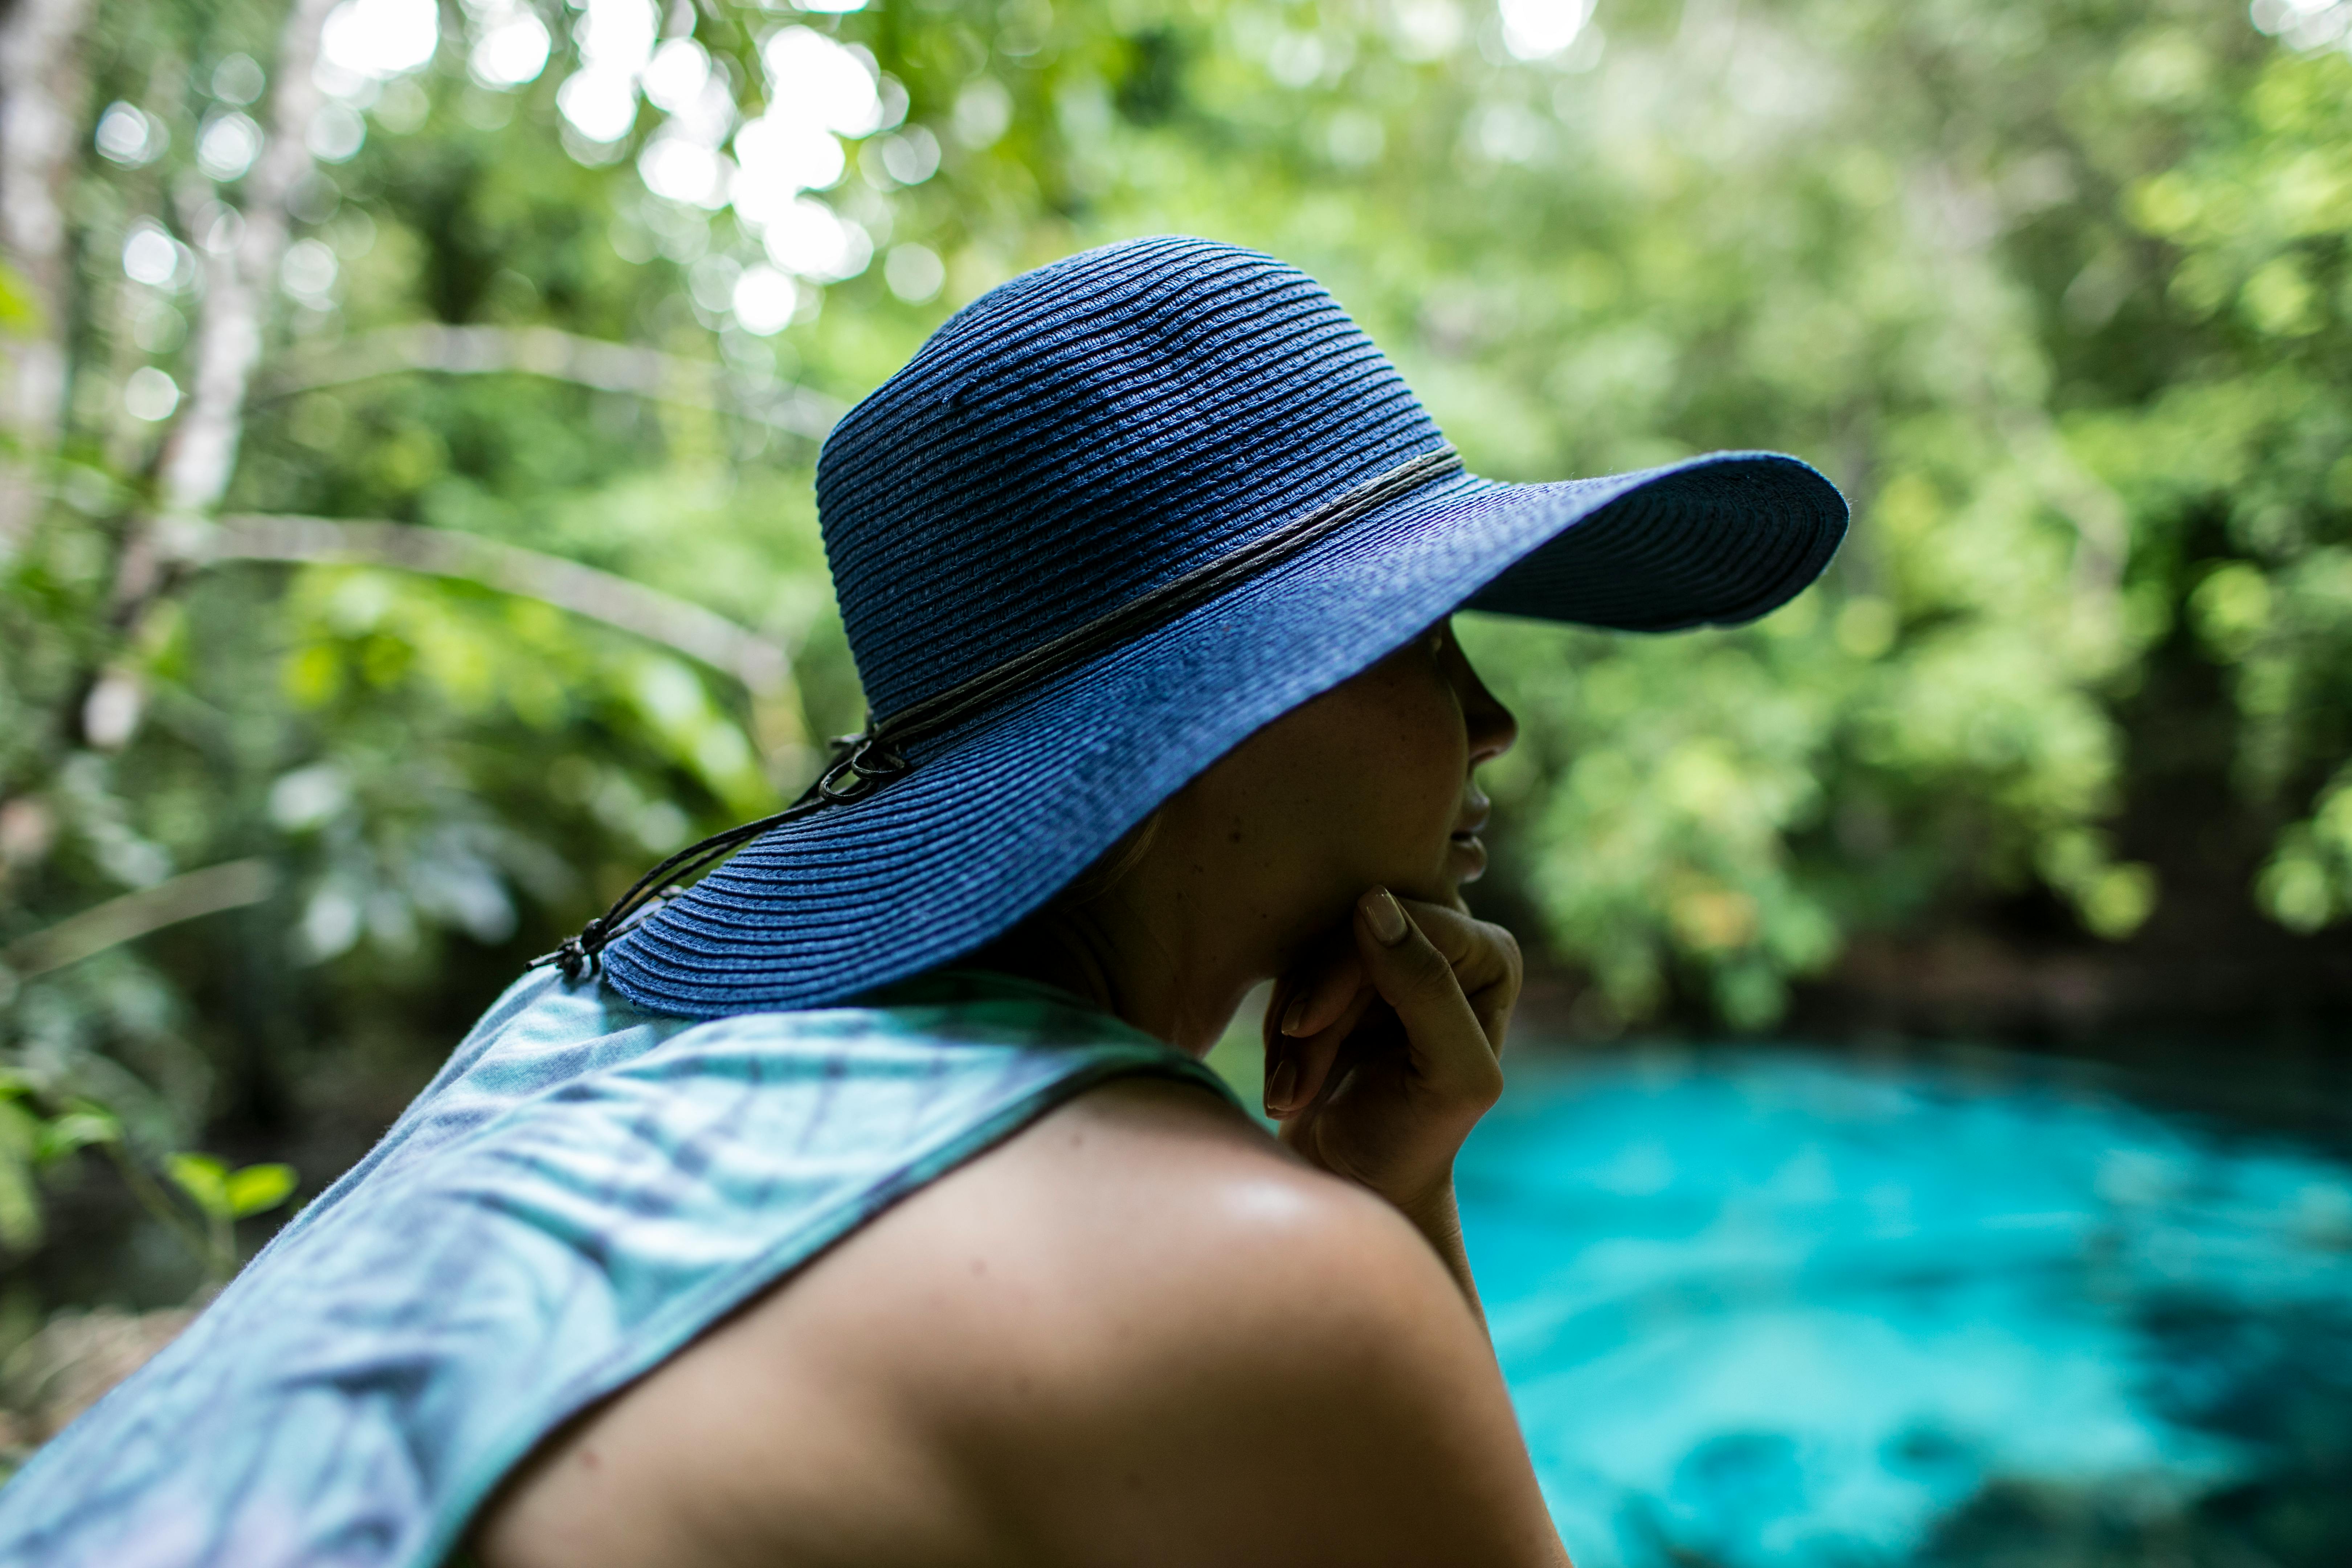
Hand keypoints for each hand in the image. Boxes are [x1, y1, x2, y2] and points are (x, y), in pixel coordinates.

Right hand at [1261, 888, 1519, 1229]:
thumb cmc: (1412, 1142)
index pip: (1404, 921)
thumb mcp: (1446, 1073)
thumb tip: (1375, 901)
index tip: (1304, 1027)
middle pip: (1350, 934)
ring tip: (1291, 1096)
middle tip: (1294, 1085)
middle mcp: (1447, 945)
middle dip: (1314, 1012)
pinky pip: (1291, 978)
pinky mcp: (1342, 981)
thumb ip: (1428, 987)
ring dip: (1292, 1035)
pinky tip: (1287, 1084)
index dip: (1344, 967)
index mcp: (1492, 957)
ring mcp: (1390, 960)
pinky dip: (1281, 1035)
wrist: (1357, 1184)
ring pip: (1312, 958)